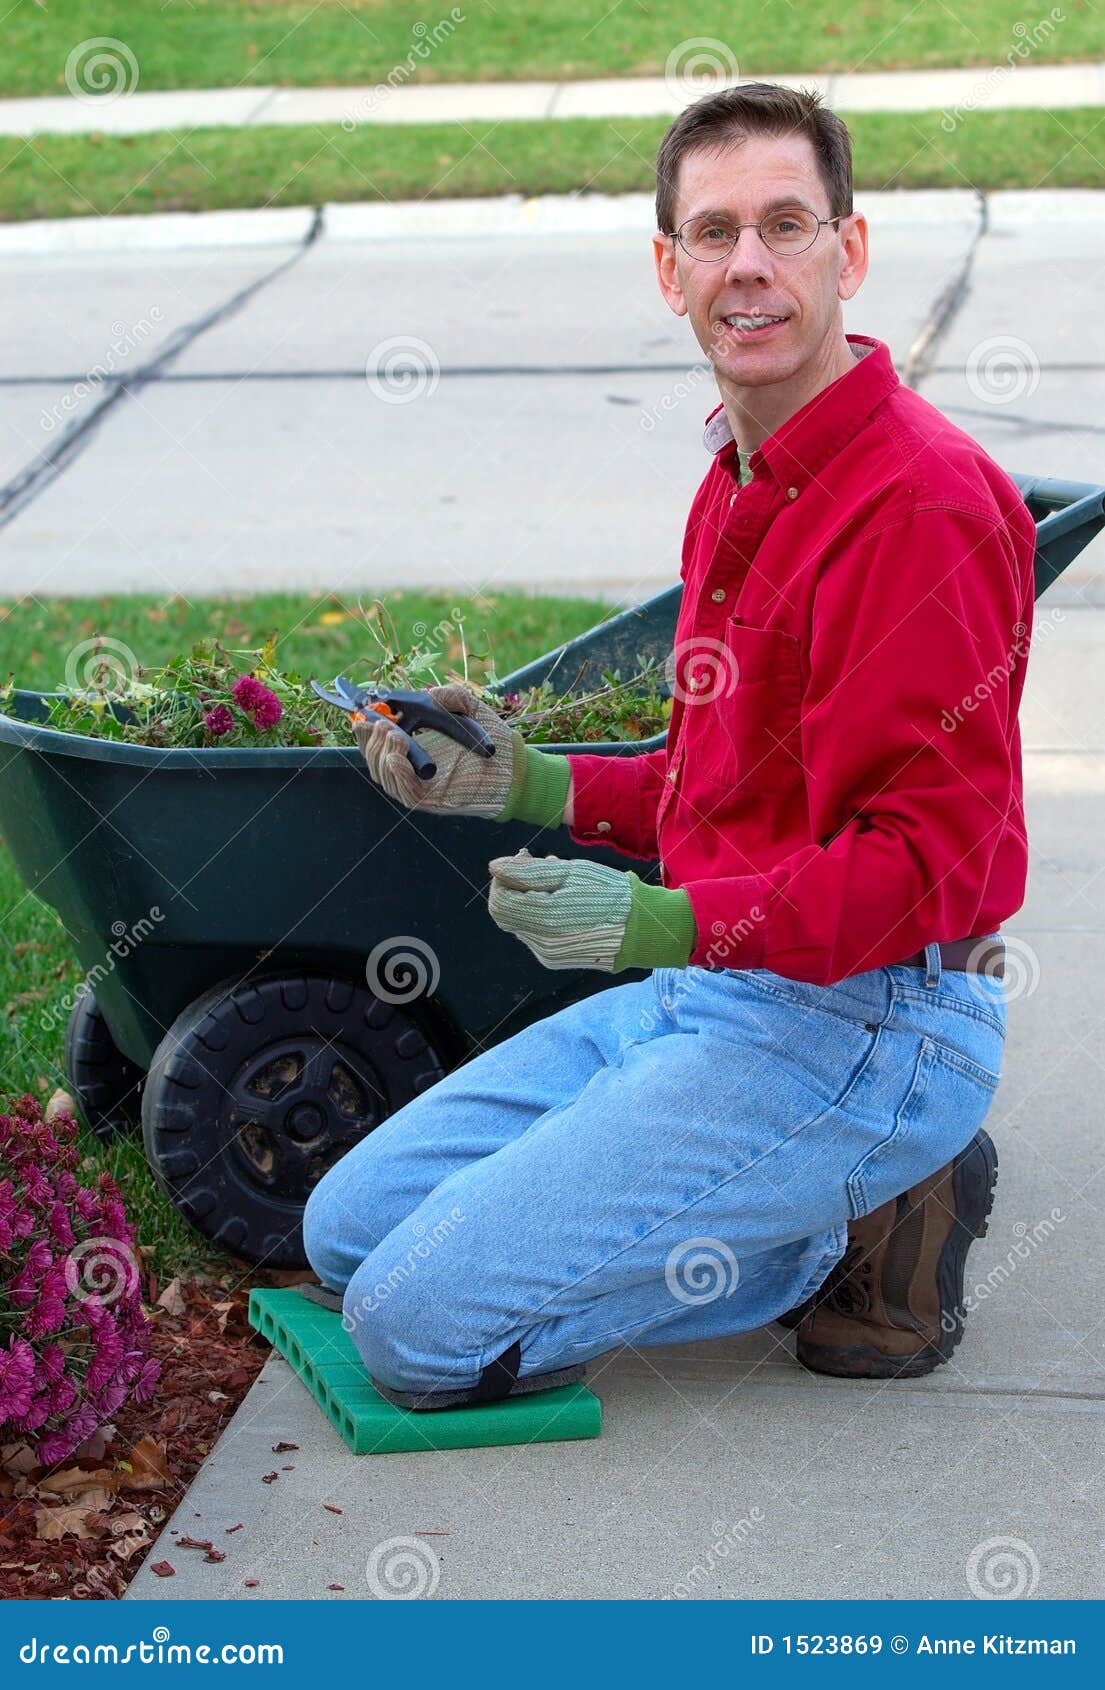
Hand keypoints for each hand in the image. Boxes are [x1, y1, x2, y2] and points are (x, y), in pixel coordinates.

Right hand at [354, 683, 519, 816]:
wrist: (515, 768)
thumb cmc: (493, 741)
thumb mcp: (472, 710)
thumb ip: (454, 696)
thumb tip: (432, 692)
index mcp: (414, 747)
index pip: (377, 741)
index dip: (365, 730)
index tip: (361, 714)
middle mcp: (411, 768)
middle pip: (374, 758)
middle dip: (371, 741)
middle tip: (381, 724)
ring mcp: (418, 786)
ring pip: (384, 775)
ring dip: (381, 754)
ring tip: (392, 735)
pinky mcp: (429, 801)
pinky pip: (404, 791)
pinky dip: (397, 774)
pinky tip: (395, 757)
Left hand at [487, 852, 631, 969]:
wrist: (643, 929)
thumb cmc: (611, 895)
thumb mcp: (571, 873)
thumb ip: (529, 871)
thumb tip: (494, 867)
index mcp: (544, 920)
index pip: (499, 901)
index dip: (504, 878)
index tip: (525, 858)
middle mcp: (541, 943)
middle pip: (507, 912)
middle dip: (517, 886)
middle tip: (542, 863)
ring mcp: (547, 954)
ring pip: (521, 921)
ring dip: (531, 898)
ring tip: (560, 879)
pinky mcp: (555, 959)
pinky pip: (535, 933)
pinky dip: (541, 913)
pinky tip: (563, 900)